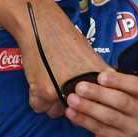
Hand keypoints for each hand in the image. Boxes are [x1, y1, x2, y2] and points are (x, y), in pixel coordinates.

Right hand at [8, 0, 109, 117]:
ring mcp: (62, 92)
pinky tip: (38, 83)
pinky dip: (37, 99)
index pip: (98, 104)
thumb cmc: (66, 36)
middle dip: (70, 104)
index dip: (89, 104)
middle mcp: (82, 88)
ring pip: (55, 111)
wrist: (43, 26)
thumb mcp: (90, 55)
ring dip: (52, 103)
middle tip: (63, 89)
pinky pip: (39, 107)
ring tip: (49, 84)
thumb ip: (95, 75)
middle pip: (76, 111)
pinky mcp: (43, 92)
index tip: (83, 101)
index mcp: (97, 78)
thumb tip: (100, 92)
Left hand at [65, 70, 137, 136]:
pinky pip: (98, 128)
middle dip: (98, 93)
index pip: (135, 85)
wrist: (126, 135)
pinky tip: (71, 113)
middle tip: (80, 87)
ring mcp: (131, 128)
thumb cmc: (121, 104)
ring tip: (72, 99)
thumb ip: (113, 81)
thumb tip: (97, 70)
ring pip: (108, 116)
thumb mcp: (124, 91)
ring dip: (88, 107)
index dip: (118, 80)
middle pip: (121, 101)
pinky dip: (83, 120)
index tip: (100, 76)